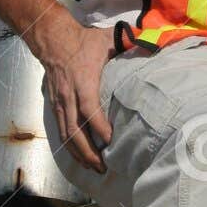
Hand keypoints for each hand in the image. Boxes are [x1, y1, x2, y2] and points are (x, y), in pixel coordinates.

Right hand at [38, 13, 116, 172]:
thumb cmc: (83, 40)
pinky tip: (80, 158)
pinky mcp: (54, 106)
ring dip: (79, 154)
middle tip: (103, 167)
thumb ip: (129, 41)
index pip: (89, 109)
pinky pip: (61, 131)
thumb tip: (154, 41)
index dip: (99, 127)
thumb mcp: (107, 38)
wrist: (52, 38)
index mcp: (83, 81)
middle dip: (88, 152)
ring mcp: (59, 102)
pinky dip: (70, 147)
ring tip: (94, 168)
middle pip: (75, 130)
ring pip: (66, 135)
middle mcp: (69, 96)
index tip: (112, 141)